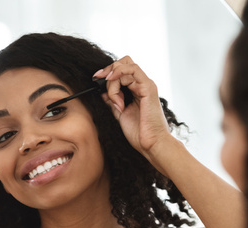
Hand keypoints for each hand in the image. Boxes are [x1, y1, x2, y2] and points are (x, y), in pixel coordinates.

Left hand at [93, 57, 175, 172]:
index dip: (108, 72)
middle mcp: (142, 85)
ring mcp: (146, 85)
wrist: (151, 144)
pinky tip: (115, 89)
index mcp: (137, 91)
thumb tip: (102, 92)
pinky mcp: (148, 87)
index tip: (95, 79)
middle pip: (123, 63)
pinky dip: (119, 74)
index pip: (122, 70)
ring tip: (116, 102)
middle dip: (108, 70)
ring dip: (113, 82)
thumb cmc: (140, 134)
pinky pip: (132, 69)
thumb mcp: (120, 114)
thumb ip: (113, 101)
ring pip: (124, 67)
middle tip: (98, 80)